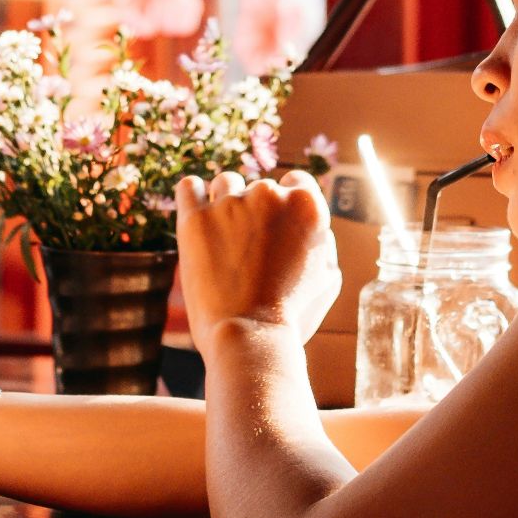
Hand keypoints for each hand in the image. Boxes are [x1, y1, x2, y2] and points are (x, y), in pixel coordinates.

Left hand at [175, 170, 339, 352]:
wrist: (249, 335)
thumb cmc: (293, 314)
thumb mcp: (328, 278)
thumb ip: (322, 240)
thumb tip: (312, 223)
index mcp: (306, 204)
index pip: (297, 182)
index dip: (287, 206)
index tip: (278, 227)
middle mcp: (269, 194)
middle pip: (261, 189)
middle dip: (258, 212)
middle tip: (253, 251)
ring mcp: (230, 203)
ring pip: (226, 183)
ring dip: (226, 202)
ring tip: (225, 239)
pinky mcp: (194, 217)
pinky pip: (189, 186)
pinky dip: (193, 196)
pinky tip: (198, 214)